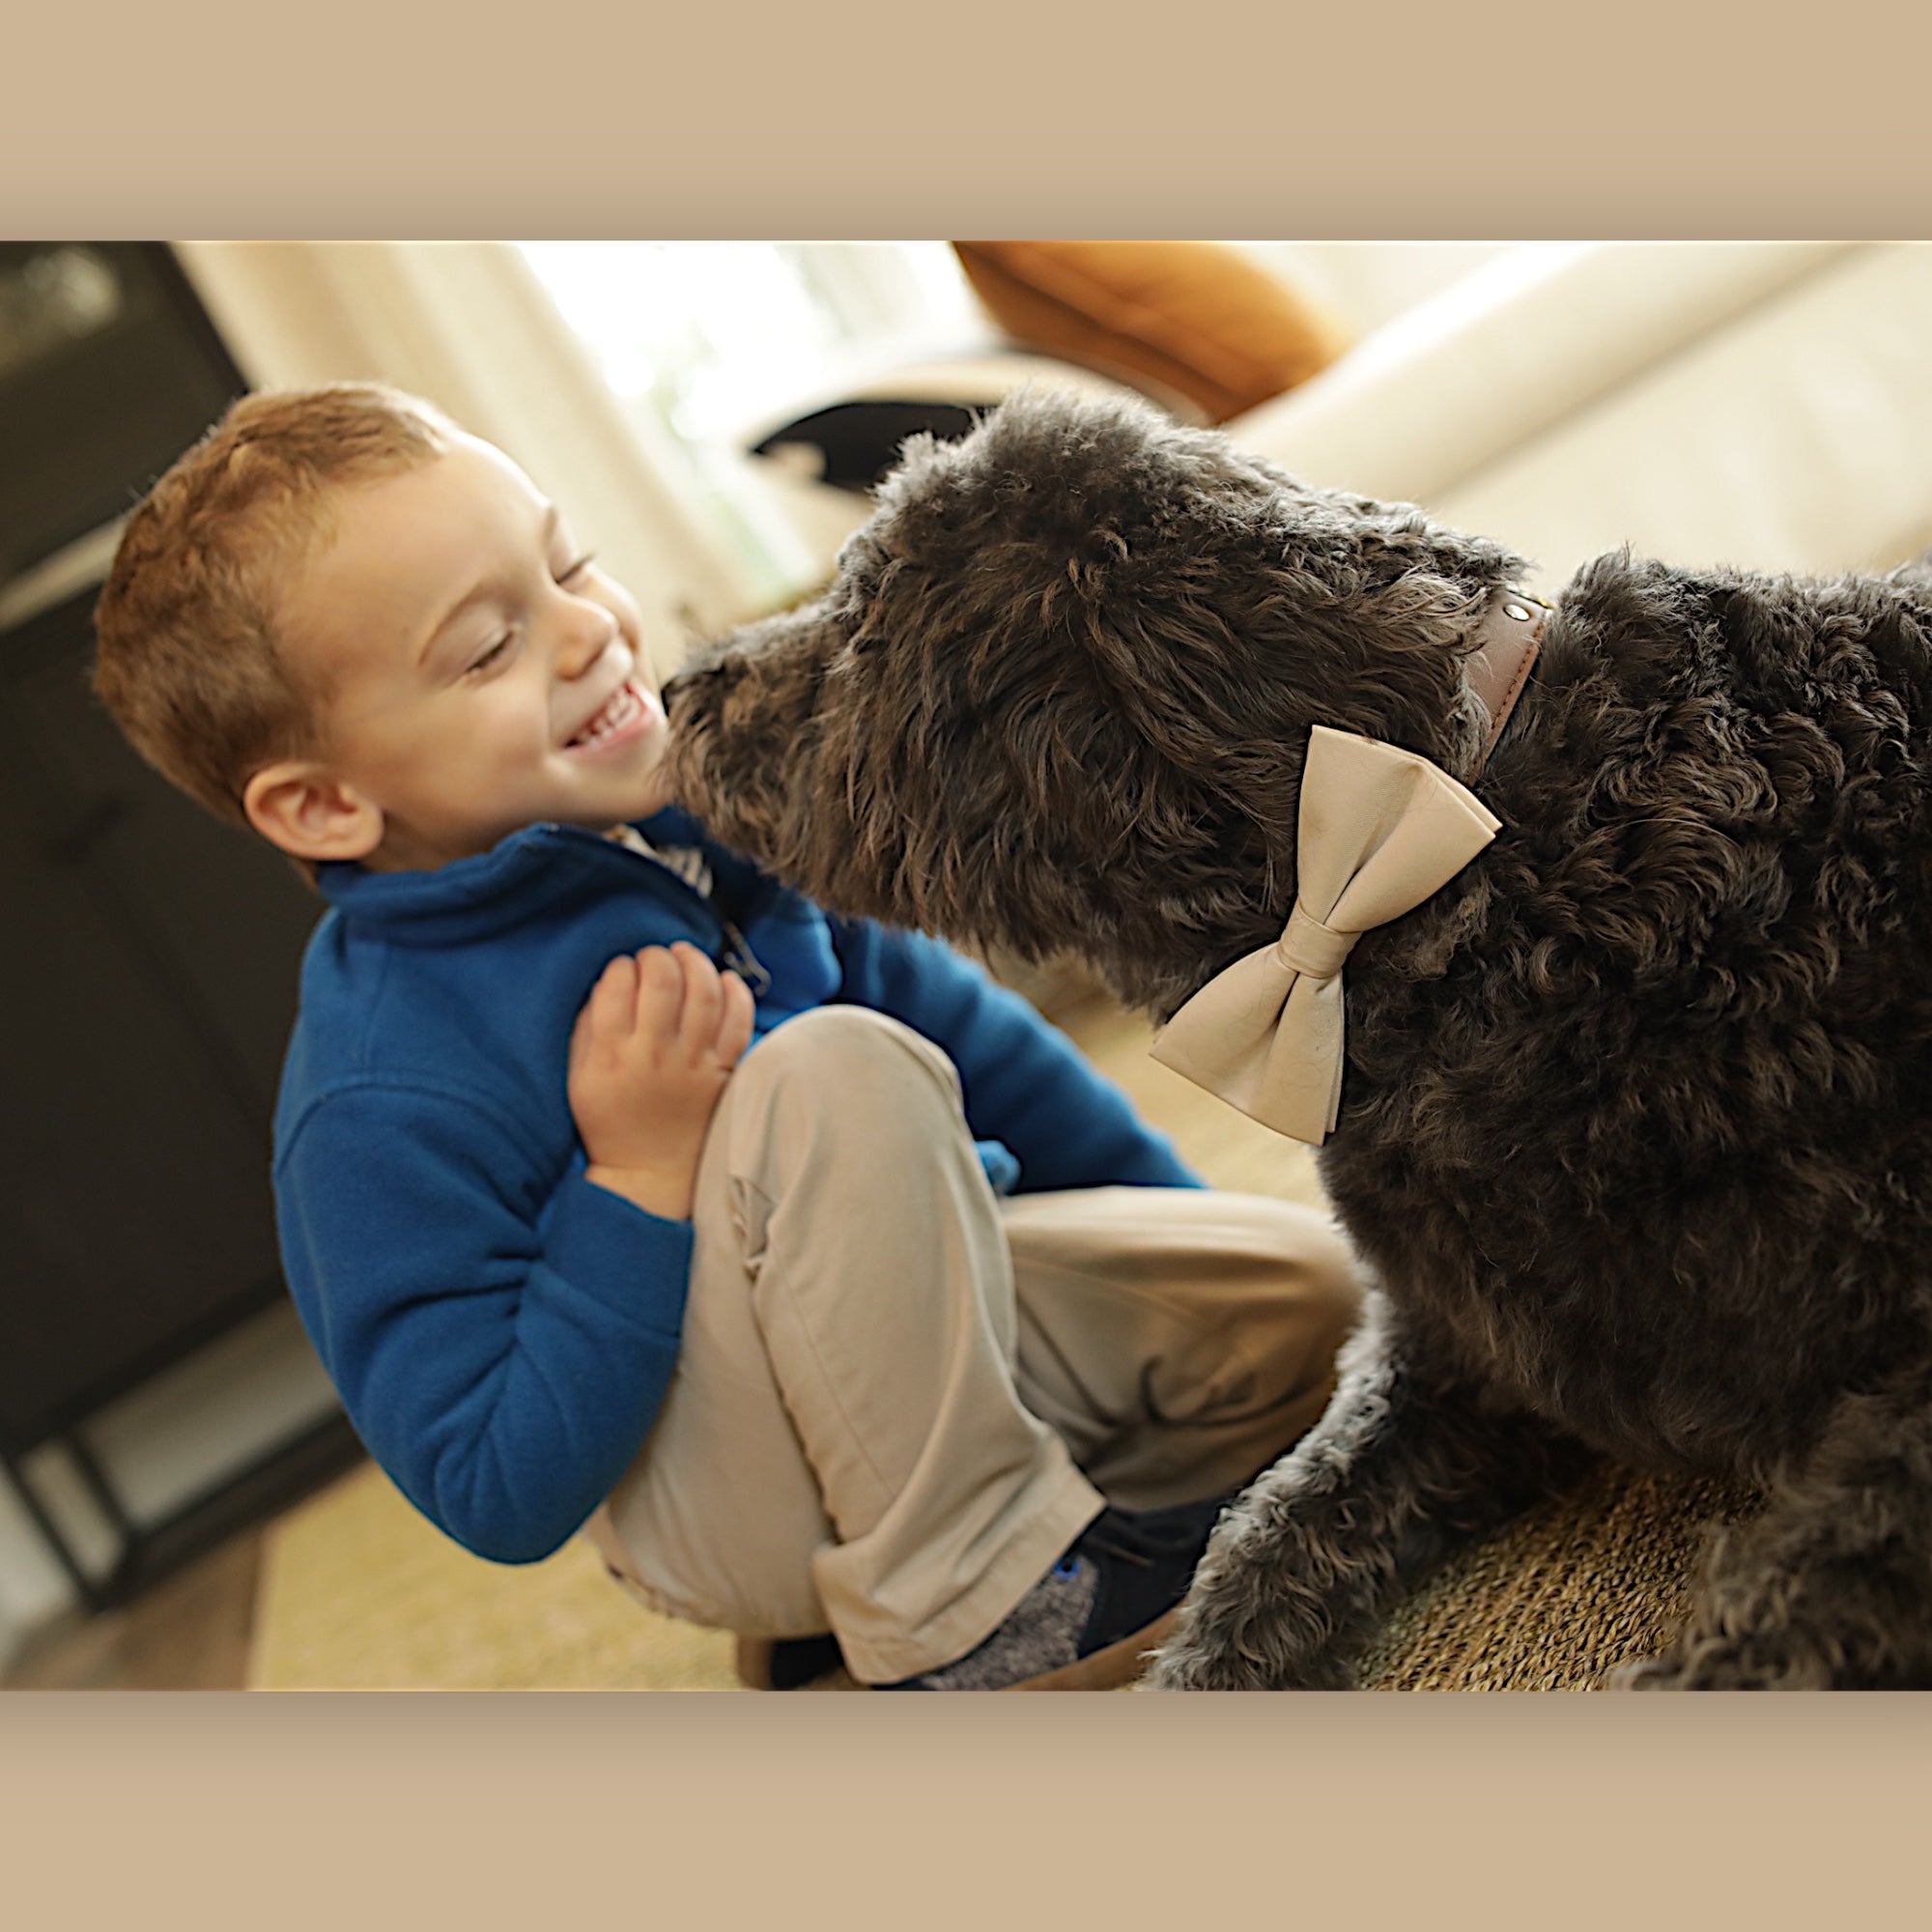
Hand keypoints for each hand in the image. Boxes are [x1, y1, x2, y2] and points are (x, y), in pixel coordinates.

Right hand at [568, 942, 756, 1219]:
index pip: (616, 987)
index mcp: (611, 1055)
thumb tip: (606, 982)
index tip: (622, 968)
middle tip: (654, 957)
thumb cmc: (610, 1122)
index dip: (620, 966)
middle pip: (663, 982)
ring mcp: (693, 1063)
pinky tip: (723, 979)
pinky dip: (735, 992)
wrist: (651, 1172)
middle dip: (656, 956)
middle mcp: (654, 1055)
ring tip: (684, 956)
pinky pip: (738, 1022)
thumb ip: (587, 1029)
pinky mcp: (723, 1073)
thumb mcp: (579, 1078)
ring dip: (695, 963)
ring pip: (704, 993)